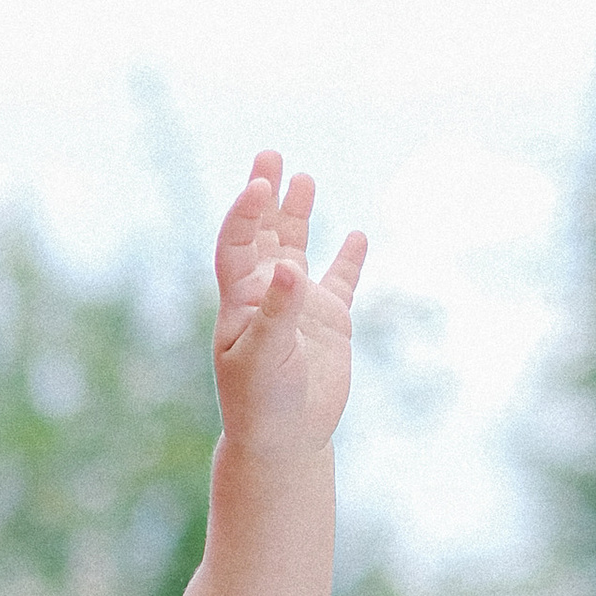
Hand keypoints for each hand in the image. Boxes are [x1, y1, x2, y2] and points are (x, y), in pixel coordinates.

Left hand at [210, 153, 366, 459]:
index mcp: (240, 301)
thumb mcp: (263, 359)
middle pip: (263, 234)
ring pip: (298, 249)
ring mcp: (298, 306)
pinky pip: (341, 282)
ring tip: (304, 178)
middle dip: (267, 196)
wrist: (283, 441)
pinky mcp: (329, 323)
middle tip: (270, 155)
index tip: (258, 184)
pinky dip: (349, 259)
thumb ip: (276, 313)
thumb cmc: (260, 404)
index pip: (238, 245)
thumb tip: (288, 268)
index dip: (246, 213)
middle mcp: (266, 295)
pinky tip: (357, 235)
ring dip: (300, 214)